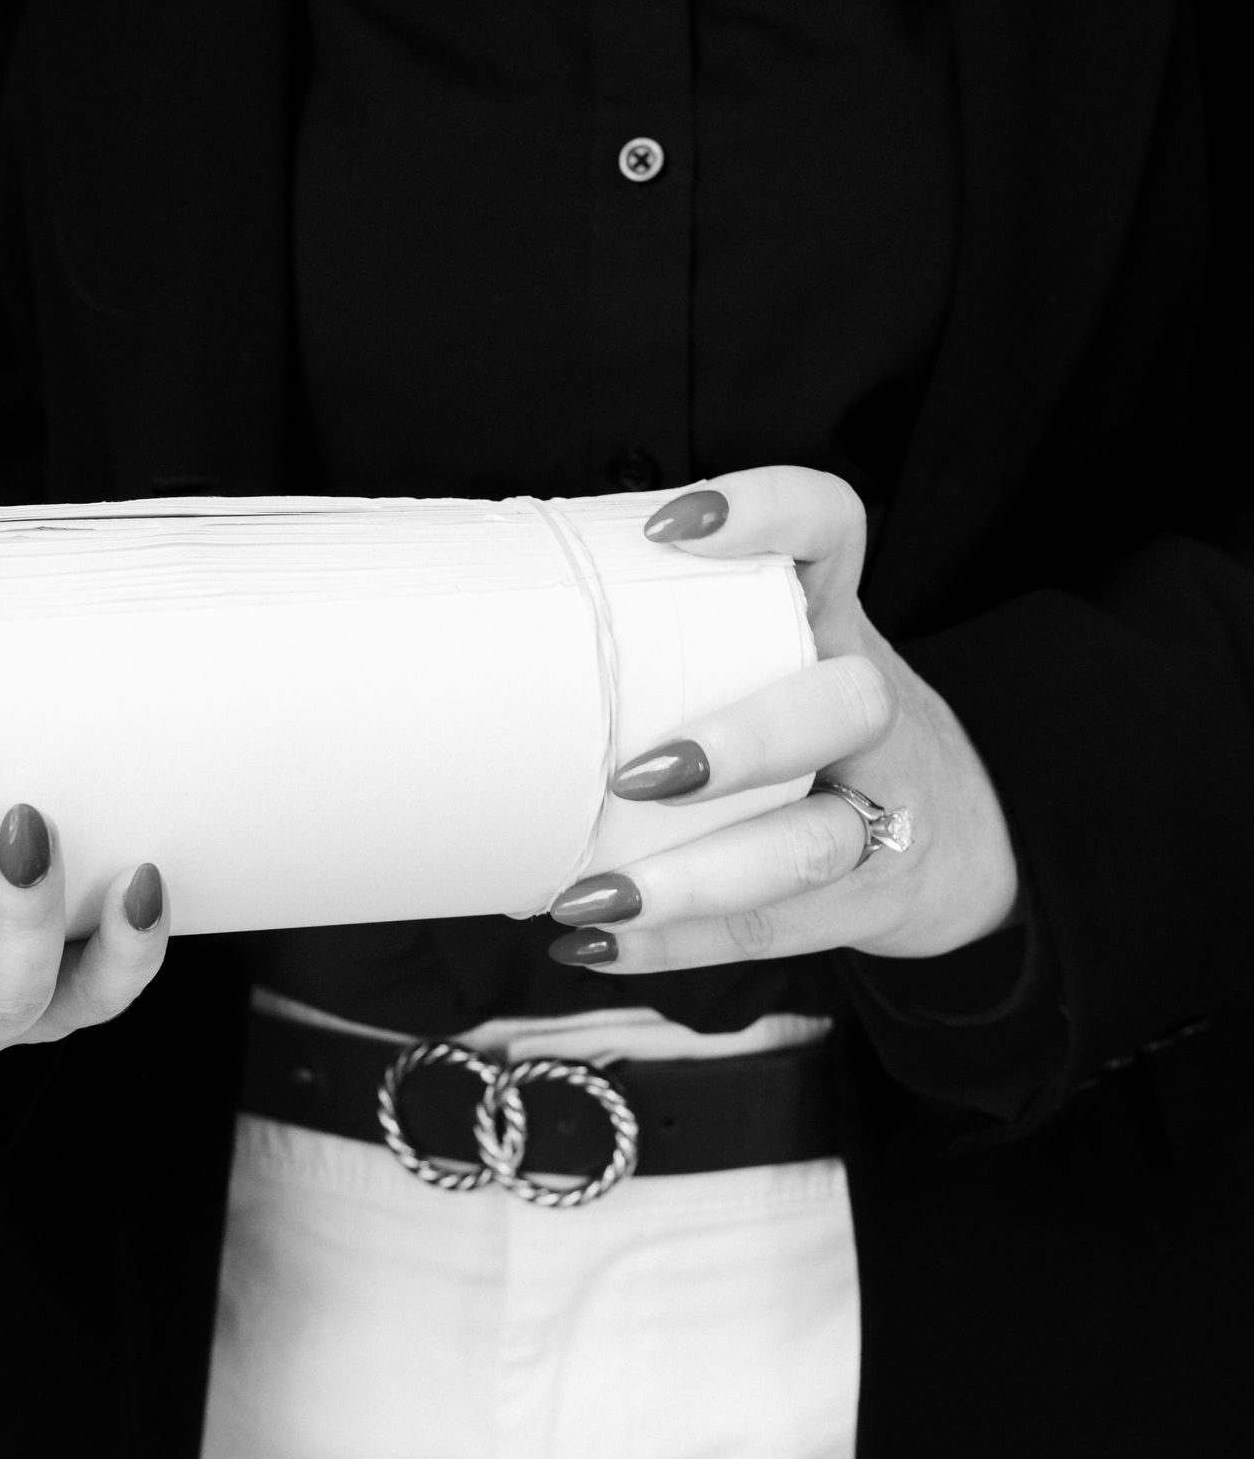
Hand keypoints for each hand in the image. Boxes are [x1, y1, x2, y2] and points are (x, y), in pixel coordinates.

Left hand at [548, 467, 1019, 975]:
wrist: (968, 833)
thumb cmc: (816, 732)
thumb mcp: (780, 658)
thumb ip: (677, 639)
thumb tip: (490, 643)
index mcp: (837, 622)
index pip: (834, 530)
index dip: (769, 511)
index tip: (670, 525)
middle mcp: (873, 709)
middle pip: (844, 706)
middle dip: (744, 741)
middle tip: (637, 774)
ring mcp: (885, 812)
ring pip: (809, 847)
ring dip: (692, 877)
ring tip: (591, 896)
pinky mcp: (869, 900)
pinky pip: (775, 929)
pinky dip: (677, 945)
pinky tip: (597, 946)